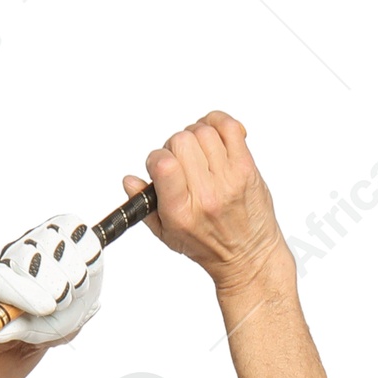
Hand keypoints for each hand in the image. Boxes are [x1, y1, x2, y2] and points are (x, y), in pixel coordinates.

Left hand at [0, 212, 104, 343]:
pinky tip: (84, 271)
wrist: (69, 302)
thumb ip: (17, 330)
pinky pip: (86, 243)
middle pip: (33, 261)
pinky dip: (91, 264)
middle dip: (57, 291)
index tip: (47, 308)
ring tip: (72, 290)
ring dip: (76, 281)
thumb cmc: (46, 318)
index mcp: (1, 278)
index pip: (2, 280)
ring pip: (63, 253)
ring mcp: (43, 234)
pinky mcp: (69, 224)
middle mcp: (18, 250)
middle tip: (60, 302)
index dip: (25, 294)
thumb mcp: (33, 330)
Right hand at [135, 114, 287, 291]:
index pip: (164, 165)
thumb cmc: (208, 245)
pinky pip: (229, 127)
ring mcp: (228, 179)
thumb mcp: (168, 235)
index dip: (157, 157)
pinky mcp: (246, 167)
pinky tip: (214, 134)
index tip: (160, 165)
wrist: (247, 254)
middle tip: (182, 160)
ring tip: (198, 151)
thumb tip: (130, 181)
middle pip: (182, 141)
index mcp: (181, 212)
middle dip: (175, 145)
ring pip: (203, 131)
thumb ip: (146, 207)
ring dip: (196, 134)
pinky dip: (217, 122)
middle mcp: (205, 195)